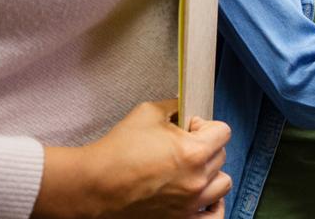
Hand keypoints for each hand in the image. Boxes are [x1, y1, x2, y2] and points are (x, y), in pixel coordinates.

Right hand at [34, 100, 232, 217]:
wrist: (92, 186)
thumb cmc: (115, 152)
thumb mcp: (147, 113)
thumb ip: (175, 107)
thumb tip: (186, 107)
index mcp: (194, 152)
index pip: (223, 132)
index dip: (205, 125)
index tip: (189, 128)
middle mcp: (197, 180)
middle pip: (221, 156)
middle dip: (205, 147)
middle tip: (182, 145)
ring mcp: (190, 203)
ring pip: (222, 184)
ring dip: (212, 173)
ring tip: (192, 169)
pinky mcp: (180, 218)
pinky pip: (213, 216)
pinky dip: (213, 206)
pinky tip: (203, 195)